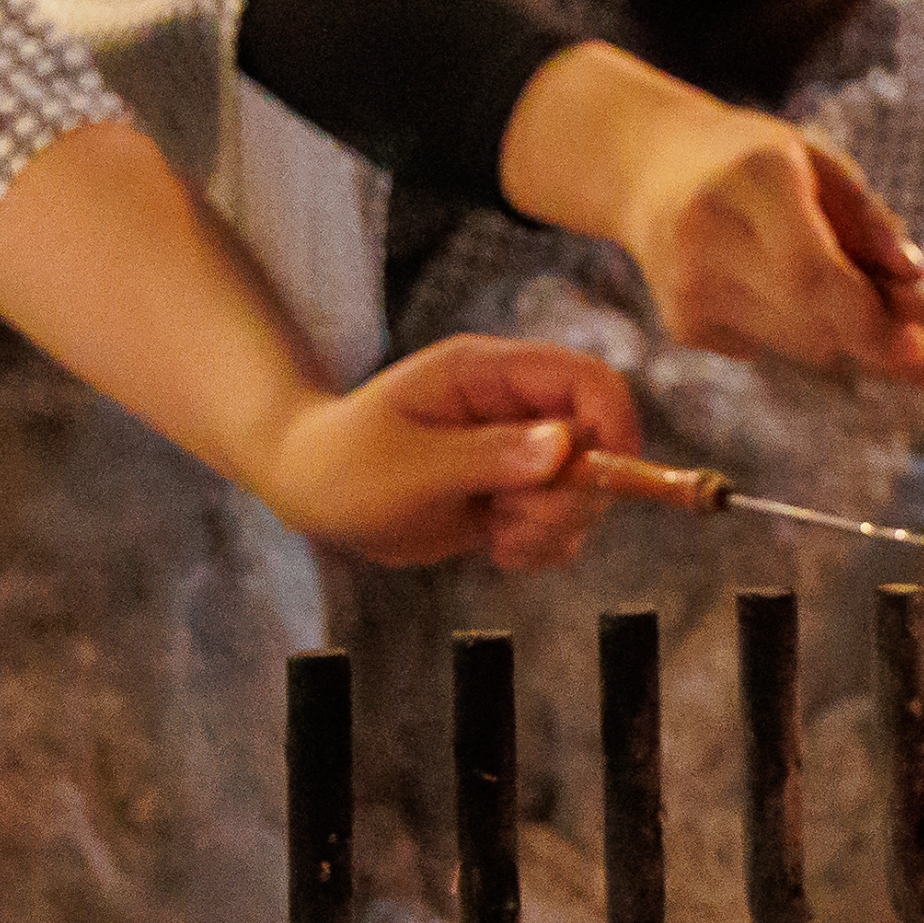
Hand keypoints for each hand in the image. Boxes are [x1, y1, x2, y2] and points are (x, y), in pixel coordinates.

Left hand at [262, 334, 642, 570]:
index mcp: (489, 373)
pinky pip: (560, 525)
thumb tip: (566, 447)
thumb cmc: (343, 464)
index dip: (613, 425)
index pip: (586, 380)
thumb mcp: (409, 466)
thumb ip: (488, 456)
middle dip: (569, 496)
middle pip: (596, 445)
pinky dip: (541, 546)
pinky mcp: (513, 495)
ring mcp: (517, 453)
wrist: (310, 492)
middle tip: (511, 519)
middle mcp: (514, 408)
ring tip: (495, 534)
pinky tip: (496, 549)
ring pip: (583, 492)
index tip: (601, 481)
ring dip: (551, 528)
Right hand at [503, 43, 923, 391]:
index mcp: (753, 179)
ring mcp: (688, 289)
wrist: (645, 170)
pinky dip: (798, 329)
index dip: (877, 326)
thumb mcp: (817, 164)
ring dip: (844, 335)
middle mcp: (709, 237)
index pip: (817, 278)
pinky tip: (773, 285)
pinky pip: (774, 349)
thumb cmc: (750, 162)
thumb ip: (870, 222)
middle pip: (816, 324)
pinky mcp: (684, 325)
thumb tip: (916, 284)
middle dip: (881, 340)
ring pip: (803, 348)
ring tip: (846, 291)